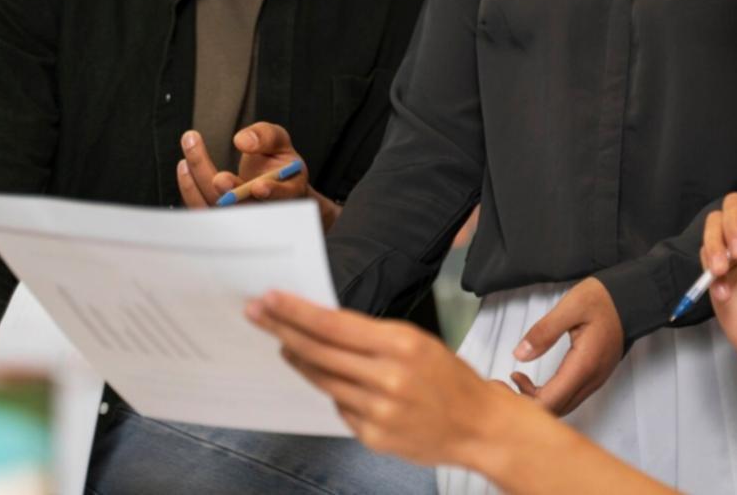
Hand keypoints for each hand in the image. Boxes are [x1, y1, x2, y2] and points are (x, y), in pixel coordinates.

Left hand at [176, 123, 340, 229]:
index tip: (259, 186)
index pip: (283, 197)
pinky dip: (190, 188)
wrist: (271, 185)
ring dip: (201, 182)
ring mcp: (237, 217)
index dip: (272, 194)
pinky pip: (200, 208)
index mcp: (287, 192)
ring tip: (191, 145)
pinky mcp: (218, 217)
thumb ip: (266, 136)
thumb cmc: (278, 162)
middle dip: (230, 192)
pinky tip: (184, 165)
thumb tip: (242, 141)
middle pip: (245, 206)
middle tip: (219, 177)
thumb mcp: (280, 142)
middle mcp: (262, 209)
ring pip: (217, 208)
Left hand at [246, 291, 527, 468]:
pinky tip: (332, 381)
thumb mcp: (418, 342)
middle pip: (319, 351)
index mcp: (402, 344)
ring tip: (284, 344)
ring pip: (323, 380)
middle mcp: (388, 377)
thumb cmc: (450, 379)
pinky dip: (333, 391)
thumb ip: (372, 337)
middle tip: (257, 315)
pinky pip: (339, 407)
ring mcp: (378, 410)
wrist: (479, 426)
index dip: (296, 311)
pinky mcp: (373, 436)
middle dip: (283, 330)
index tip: (270, 299)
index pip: (334, 324)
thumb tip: (323, 325)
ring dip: (299, 360)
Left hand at [509, 277, 623, 415]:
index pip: (550, 401)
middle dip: (528, 403)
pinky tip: (535, 380)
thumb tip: (520, 354)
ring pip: (563, 406)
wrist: (632, 299)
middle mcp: (592, 379)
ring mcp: (595, 380)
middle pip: (556, 410)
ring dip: (538, 400)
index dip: (524, 399)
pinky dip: (549, 395)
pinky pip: (569, 397)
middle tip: (507, 383)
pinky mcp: (594, 377)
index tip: (508, 381)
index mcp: (584, 364)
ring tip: (518, 380)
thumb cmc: (604, 300)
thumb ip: (544, 331)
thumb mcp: (571, 306)